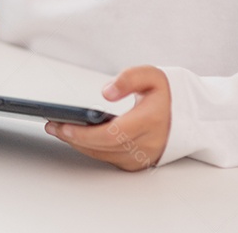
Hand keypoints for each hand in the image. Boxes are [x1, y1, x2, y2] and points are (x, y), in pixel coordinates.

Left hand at [45, 65, 169, 170]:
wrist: (185, 114)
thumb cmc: (165, 94)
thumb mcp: (151, 75)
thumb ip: (129, 78)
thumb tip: (106, 92)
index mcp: (151, 121)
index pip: (112, 134)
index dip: (85, 133)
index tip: (64, 125)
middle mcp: (148, 143)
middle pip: (103, 146)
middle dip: (74, 137)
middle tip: (53, 125)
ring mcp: (143, 155)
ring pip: (104, 155)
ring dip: (79, 144)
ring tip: (59, 129)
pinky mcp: (138, 162)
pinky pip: (109, 158)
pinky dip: (91, 149)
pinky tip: (76, 137)